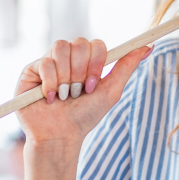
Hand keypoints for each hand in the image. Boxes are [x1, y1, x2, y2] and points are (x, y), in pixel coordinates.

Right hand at [14, 37, 152, 145]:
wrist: (60, 136)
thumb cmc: (85, 117)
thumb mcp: (110, 92)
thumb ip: (126, 67)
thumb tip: (148, 46)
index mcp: (86, 61)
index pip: (95, 44)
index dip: (96, 61)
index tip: (94, 85)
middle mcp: (67, 58)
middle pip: (79, 43)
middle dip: (81, 71)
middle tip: (78, 92)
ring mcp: (48, 62)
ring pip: (60, 47)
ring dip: (66, 77)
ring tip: (64, 96)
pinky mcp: (30, 70)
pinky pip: (44, 62)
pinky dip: (50, 83)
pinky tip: (50, 99)